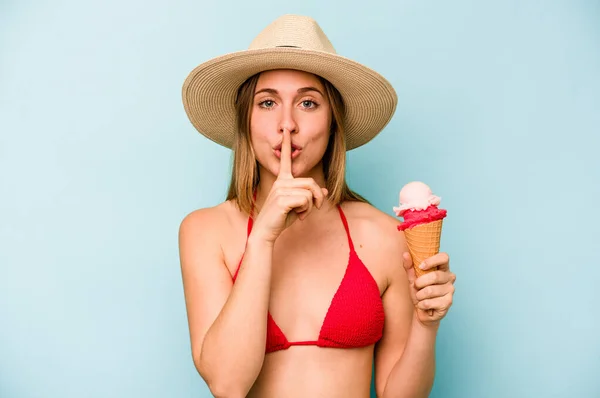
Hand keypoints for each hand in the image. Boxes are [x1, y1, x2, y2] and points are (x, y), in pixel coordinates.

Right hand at [251, 129, 327, 243]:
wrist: (265, 232)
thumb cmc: (280, 219)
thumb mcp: (298, 206)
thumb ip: (310, 196)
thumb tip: (324, 190)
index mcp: (282, 180)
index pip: (286, 159)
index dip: (287, 144)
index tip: (286, 130)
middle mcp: (281, 182)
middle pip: (310, 182)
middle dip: (317, 197)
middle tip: (313, 209)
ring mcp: (280, 189)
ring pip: (310, 192)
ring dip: (311, 206)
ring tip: (301, 214)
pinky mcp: (282, 199)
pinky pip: (306, 200)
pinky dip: (307, 211)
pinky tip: (298, 217)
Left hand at [402, 251, 455, 326]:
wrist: (422, 311)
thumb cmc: (419, 292)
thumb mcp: (412, 279)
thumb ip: (409, 267)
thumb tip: (405, 254)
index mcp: (443, 268)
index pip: (444, 257)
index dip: (432, 261)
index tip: (421, 266)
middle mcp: (450, 278)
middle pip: (435, 276)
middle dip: (420, 282)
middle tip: (416, 286)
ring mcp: (451, 290)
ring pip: (430, 290)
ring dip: (419, 295)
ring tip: (420, 297)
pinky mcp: (448, 302)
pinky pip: (430, 302)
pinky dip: (422, 304)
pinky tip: (423, 305)